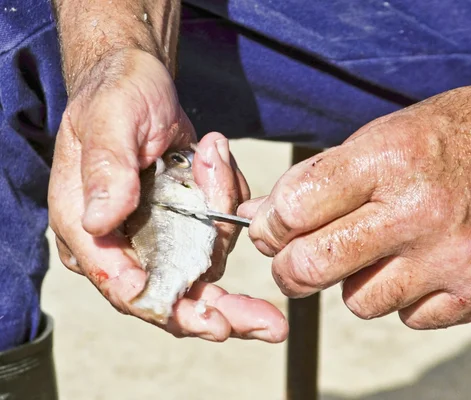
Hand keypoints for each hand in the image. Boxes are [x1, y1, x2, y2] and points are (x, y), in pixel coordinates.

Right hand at [48, 49, 287, 341]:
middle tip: (270, 326)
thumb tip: (103, 223)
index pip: (126, 286)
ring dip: (221, 210)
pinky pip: (222, 226)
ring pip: (208, 258)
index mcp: (89, 230)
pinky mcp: (187, 221)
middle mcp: (125, 243)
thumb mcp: (109, 122)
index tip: (215, 322)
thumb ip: (107, 170)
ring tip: (207, 152)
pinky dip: (228, 195)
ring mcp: (160, 235)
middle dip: (221, 312)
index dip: (169, 309)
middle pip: (174, 297)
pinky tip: (211, 153)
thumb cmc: (117, 97)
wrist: (139, 82)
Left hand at [239, 80, 470, 328]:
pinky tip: (417, 268)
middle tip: (295, 262)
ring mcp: (449, 257)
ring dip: (352, 284)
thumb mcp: (392, 130)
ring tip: (375, 256)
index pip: (296, 208)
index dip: (269, 225)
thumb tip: (272, 213)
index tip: (272, 230)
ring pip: (357, 302)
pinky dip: (400, 299)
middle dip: (290, 269)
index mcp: (390, 159)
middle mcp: (418, 211)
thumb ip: (328, 174)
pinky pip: (408, 317)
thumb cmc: (468, 133)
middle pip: (313, 266)